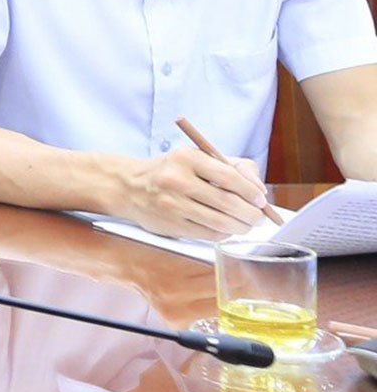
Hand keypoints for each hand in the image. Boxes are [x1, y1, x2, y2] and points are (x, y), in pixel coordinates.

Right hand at [116, 146, 272, 239]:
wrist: (129, 186)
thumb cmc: (171, 170)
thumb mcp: (197, 157)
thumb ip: (232, 166)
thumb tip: (259, 190)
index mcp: (186, 158)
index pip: (229, 177)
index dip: (251, 191)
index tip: (261, 200)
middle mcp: (177, 180)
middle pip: (228, 202)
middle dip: (251, 214)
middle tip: (259, 217)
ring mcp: (173, 204)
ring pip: (221, 222)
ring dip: (241, 227)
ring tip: (247, 225)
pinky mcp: (172, 225)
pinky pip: (209, 234)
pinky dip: (224, 234)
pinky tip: (227, 229)